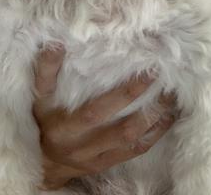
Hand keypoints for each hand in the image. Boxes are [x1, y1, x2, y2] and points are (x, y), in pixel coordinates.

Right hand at [31, 47, 176, 189]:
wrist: (45, 164)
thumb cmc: (45, 124)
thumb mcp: (39, 99)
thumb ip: (45, 73)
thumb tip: (55, 44)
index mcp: (66, 129)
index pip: (98, 111)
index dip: (124, 94)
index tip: (146, 73)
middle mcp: (83, 147)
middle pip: (122, 129)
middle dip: (148, 106)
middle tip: (165, 83)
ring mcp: (97, 159)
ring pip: (133, 142)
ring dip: (156, 121)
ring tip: (171, 98)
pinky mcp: (108, 165)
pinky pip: (136, 151)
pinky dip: (154, 135)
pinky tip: (167, 118)